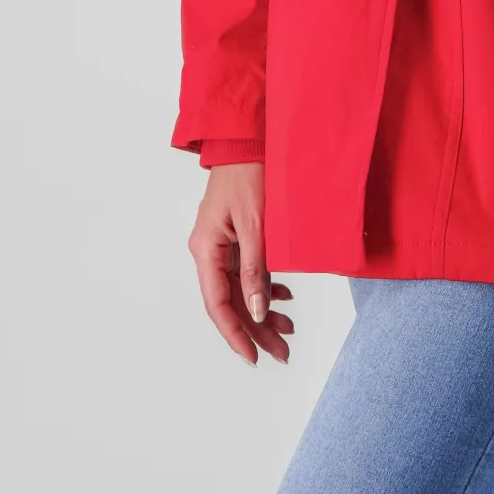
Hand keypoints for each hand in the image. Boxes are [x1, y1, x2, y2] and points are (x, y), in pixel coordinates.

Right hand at [186, 161, 293, 366]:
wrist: (245, 138)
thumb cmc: (248, 173)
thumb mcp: (256, 225)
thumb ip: (256, 269)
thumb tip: (257, 313)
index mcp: (206, 249)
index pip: (218, 305)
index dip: (236, 334)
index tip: (254, 356)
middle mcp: (208, 250)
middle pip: (231, 301)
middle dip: (256, 329)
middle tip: (282, 352)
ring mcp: (220, 243)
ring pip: (240, 289)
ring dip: (262, 310)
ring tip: (288, 328)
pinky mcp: (234, 235)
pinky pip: (246, 271)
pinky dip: (265, 286)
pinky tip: (283, 297)